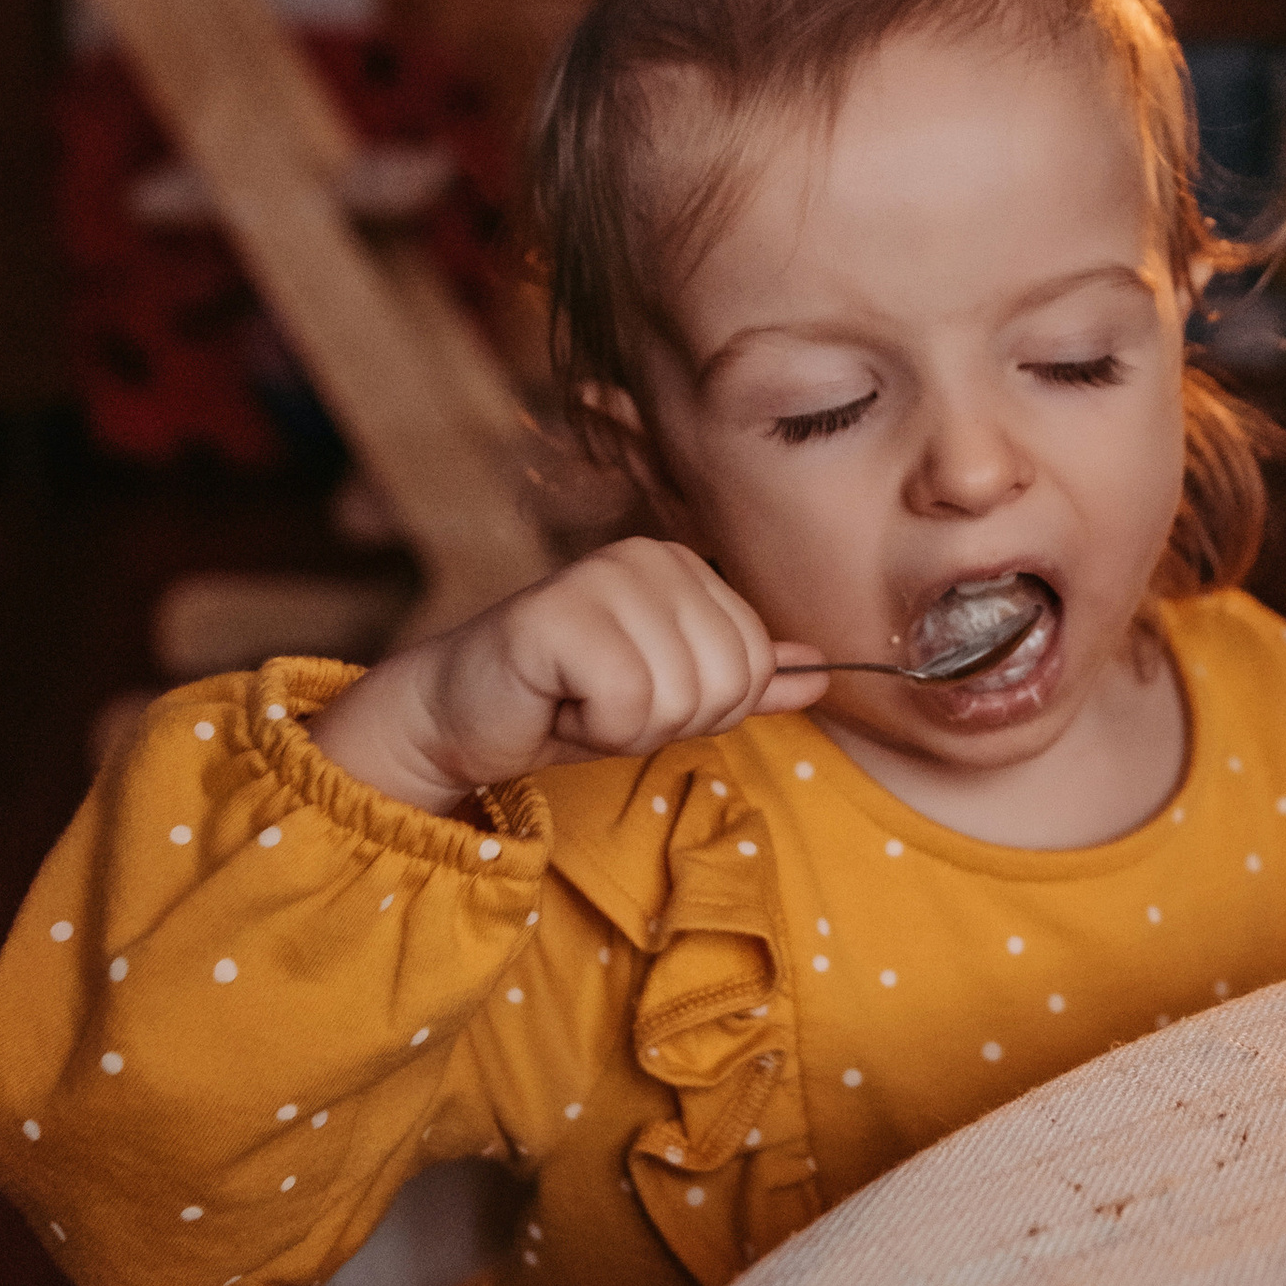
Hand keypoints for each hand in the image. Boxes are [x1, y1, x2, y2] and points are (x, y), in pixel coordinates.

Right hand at [312, 538, 828, 814]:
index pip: (756, 666)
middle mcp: (650, 556)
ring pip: (680, 697)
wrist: (462, 717)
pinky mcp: (558, 613)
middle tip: (603, 701)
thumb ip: (746, 682)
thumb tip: (823, 673)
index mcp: (686, 567)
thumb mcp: (672, 697)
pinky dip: (594, 729)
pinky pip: (628, 705)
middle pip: (727, 681)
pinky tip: (555, 701)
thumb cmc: (566, 704)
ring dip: (626, 726)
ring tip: (577, 699)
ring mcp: (603, 576)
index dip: (701, 708)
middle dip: (666, 720)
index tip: (637, 693)